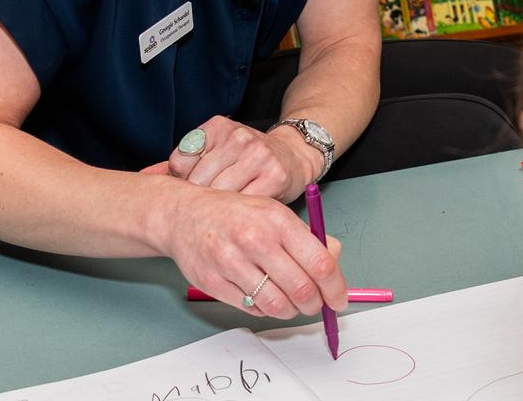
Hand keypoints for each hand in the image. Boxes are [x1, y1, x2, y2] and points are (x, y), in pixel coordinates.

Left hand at [158, 116, 320, 202]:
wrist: (292, 154)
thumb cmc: (246, 159)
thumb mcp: (213, 151)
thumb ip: (178, 165)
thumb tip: (140, 179)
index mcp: (215, 127)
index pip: (179, 162)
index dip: (182, 184)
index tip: (193, 191)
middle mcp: (236, 136)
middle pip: (197, 182)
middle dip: (199, 202)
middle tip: (207, 211)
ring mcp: (257, 154)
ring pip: (219, 195)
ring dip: (218, 212)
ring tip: (223, 215)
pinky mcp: (275, 175)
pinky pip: (245, 205)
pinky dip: (239, 217)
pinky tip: (241, 216)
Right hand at [160, 181, 347, 320]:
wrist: (183, 214)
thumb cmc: (234, 214)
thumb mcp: (273, 212)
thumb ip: (307, 236)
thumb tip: (335, 260)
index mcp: (276, 219)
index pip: (320, 262)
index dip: (336, 287)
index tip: (338, 299)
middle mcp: (254, 239)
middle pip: (302, 290)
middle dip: (315, 304)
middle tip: (314, 304)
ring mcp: (231, 262)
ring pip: (278, 305)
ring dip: (290, 310)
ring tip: (288, 301)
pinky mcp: (213, 283)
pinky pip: (252, 309)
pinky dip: (263, 308)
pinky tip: (260, 293)